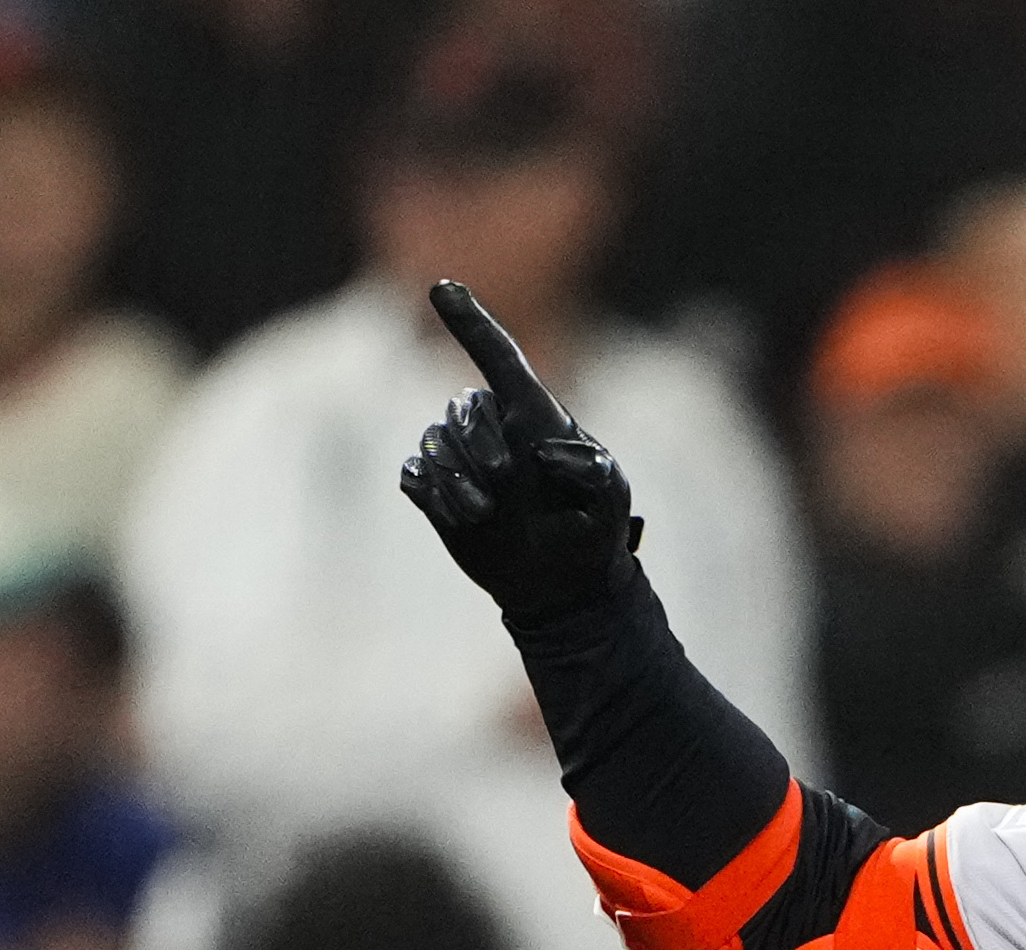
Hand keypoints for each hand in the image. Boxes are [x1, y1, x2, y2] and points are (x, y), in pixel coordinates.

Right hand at [399, 279, 639, 615]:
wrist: (559, 586)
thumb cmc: (591, 533)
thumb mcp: (610, 500)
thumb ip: (593, 469)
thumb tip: (544, 449)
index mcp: (533, 414)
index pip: (498, 357)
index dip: (470, 322)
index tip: (442, 287)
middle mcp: (490, 426)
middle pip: (462, 409)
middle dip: (478, 443)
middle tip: (506, 482)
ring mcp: (459, 456)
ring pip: (433, 443)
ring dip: (458, 479)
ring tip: (486, 513)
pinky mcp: (435, 487)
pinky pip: (415, 475)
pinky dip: (435, 495)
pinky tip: (463, 517)